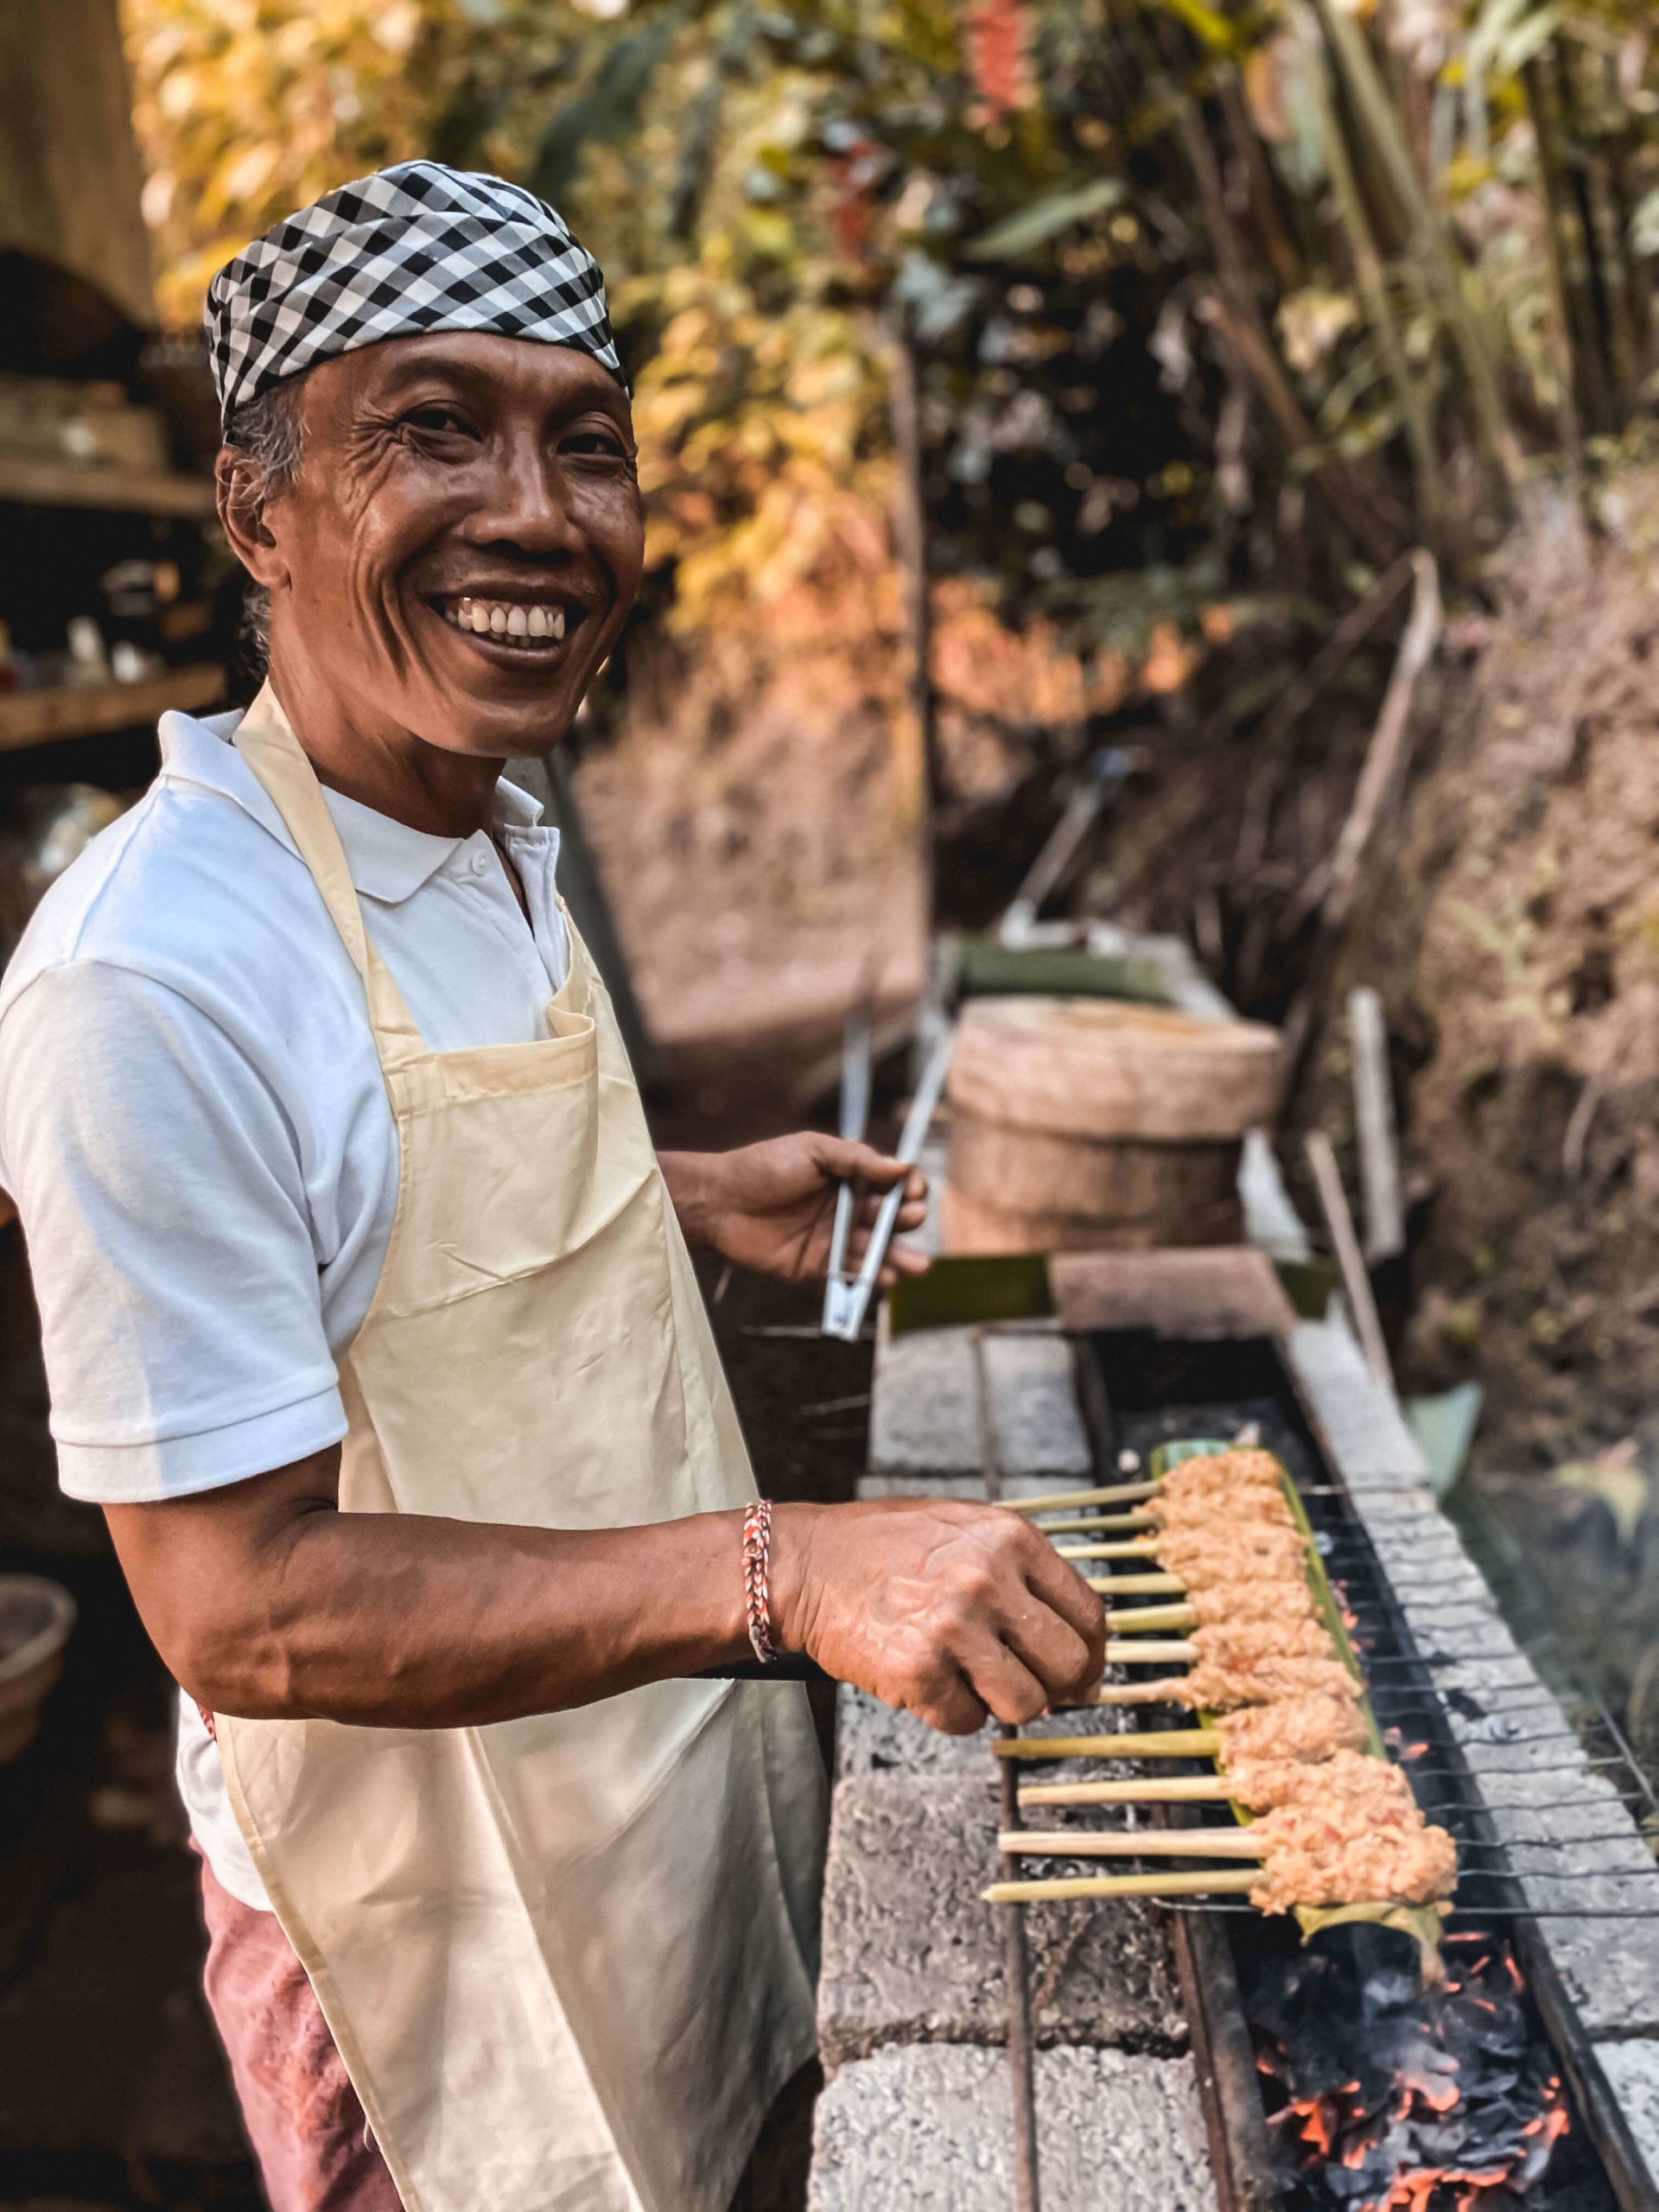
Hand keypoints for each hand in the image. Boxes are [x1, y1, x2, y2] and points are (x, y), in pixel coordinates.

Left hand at [664, 1134, 929, 1286]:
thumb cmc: (763, 1167)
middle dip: (906, 1220)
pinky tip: (885, 1279)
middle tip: (911, 1218)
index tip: (913, 1190)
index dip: (908, 1187)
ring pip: (875, 1250)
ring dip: (898, 1258)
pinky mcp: (817, 1266)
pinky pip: (849, 1274)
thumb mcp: (812, 1150)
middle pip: (889, 1218)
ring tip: (917, 1266)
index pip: (892, 1184)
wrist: (719, 1202)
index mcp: (850, 1178)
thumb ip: (856, 1158)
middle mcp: (847, 1209)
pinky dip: (869, 1278)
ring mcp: (834, 1239)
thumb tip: (901, 1167)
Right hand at [768, 1498, 1105, 1731]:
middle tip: (1042, 1692)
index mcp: (1010, 1538)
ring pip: (1026, 1703)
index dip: (1093, 1653)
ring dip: (1003, 1703)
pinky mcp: (919, 1671)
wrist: (806, 1565)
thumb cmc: (883, 1547)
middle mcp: (988, 1579)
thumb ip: (1021, 1573)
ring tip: (971, 1680)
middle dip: (1062, 1689)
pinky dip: (953, 1714)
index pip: (1088, 1612)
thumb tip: (1075, 1638)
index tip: (1085, 1671)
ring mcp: (954, 1627)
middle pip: (1070, 1664)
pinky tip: (930, 1682)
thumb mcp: (965, 1530)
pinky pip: (967, 1722)